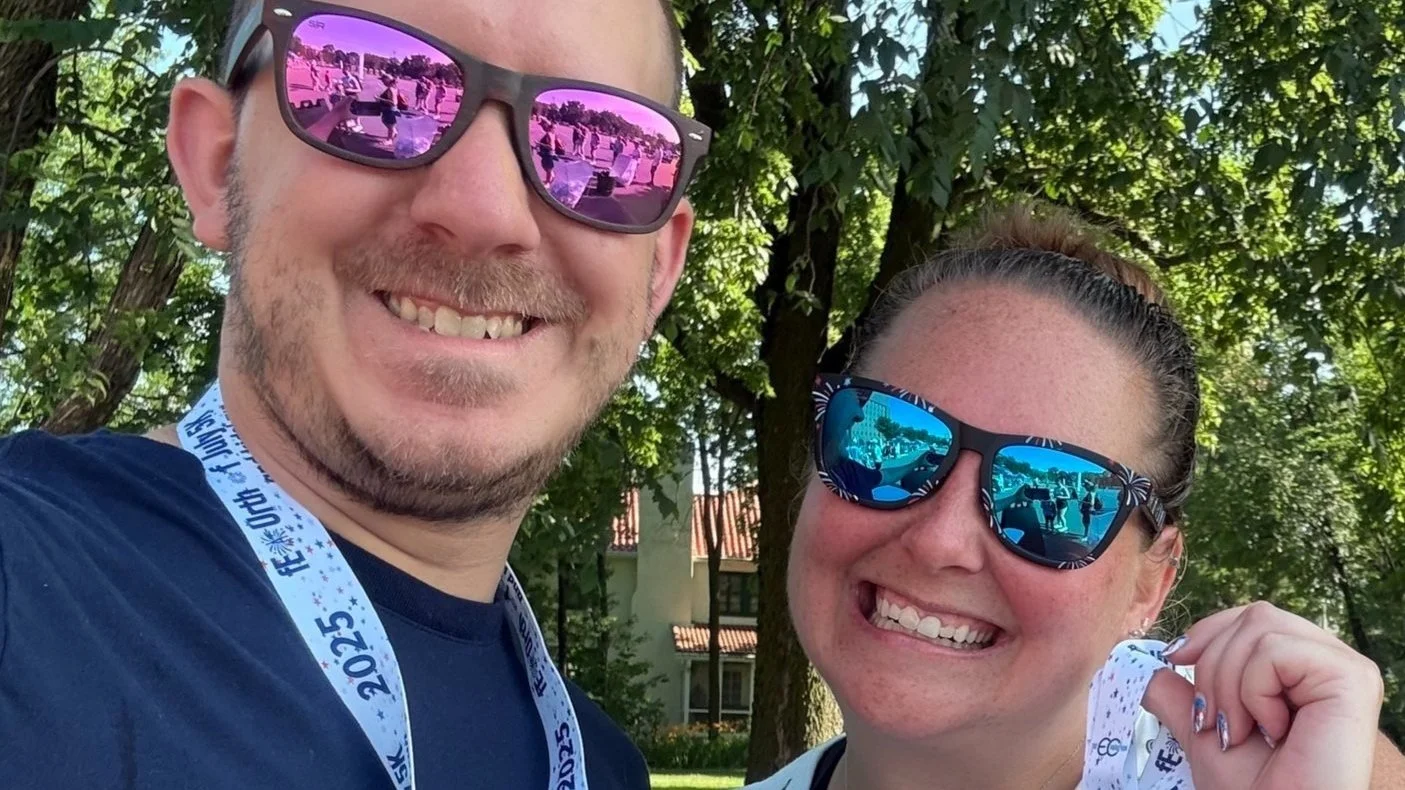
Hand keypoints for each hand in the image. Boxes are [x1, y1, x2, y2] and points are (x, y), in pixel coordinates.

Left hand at [1140, 602, 1383, 789]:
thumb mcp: (1204, 734)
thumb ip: (1181, 696)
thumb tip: (1145, 668)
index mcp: (1302, 671)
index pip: (1252, 618)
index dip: (1208, 633)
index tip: (1175, 660)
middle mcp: (1329, 664)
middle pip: (1253, 616)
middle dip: (1214, 668)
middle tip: (1219, 724)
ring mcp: (1345, 669)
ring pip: (1261, 626)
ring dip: (1231, 685)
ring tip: (1243, 732)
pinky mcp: (1353, 679)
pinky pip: (1277, 650)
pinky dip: (1255, 691)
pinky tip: (1275, 732)